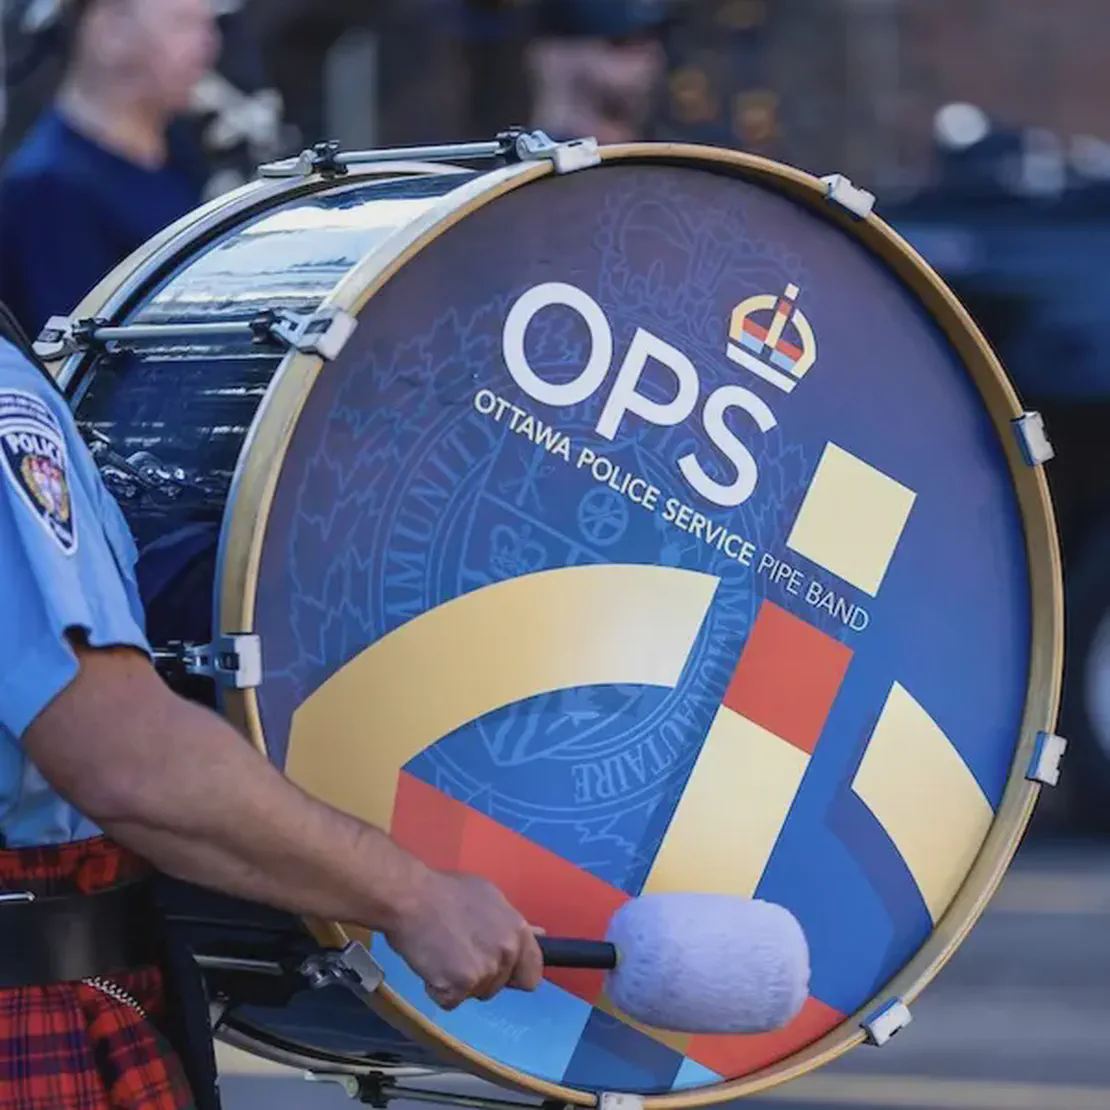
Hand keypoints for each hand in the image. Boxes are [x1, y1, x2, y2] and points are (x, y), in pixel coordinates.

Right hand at [384, 870, 543, 1010]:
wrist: (411, 897)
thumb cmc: (447, 891)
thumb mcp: (488, 896)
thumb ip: (510, 922)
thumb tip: (540, 935)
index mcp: (518, 931)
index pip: (532, 973)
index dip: (515, 974)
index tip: (498, 968)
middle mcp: (506, 953)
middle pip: (499, 985)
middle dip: (481, 976)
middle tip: (459, 953)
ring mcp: (484, 972)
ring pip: (475, 993)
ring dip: (459, 983)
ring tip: (442, 954)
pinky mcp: (458, 987)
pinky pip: (450, 1001)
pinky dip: (438, 990)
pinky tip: (430, 964)